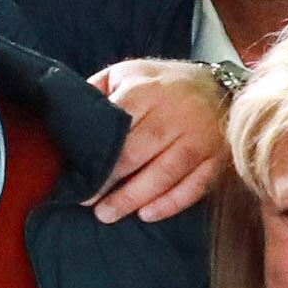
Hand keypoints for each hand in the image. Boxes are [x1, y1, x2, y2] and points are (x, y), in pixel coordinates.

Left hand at [81, 57, 233, 222]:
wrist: (220, 85)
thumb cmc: (162, 84)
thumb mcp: (127, 73)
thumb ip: (98, 91)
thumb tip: (66, 118)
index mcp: (146, 89)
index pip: (115, 128)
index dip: (95, 156)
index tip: (77, 177)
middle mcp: (175, 113)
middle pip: (136, 154)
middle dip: (109, 182)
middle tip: (88, 201)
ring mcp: (199, 136)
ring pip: (164, 174)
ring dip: (133, 199)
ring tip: (107, 214)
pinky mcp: (217, 157)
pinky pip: (194, 186)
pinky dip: (170, 203)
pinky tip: (146, 214)